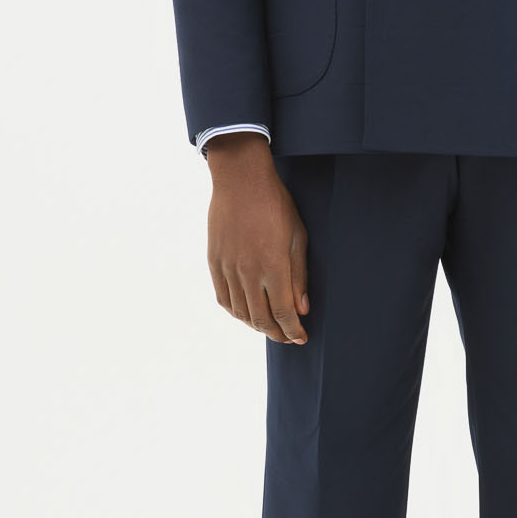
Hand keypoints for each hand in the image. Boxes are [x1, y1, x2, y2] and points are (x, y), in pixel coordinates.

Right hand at [205, 133, 309, 343]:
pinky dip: (236, 312)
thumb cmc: (275, 204)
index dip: (293, 330)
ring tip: (270, 327)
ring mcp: (228, 269)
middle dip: (277, 333)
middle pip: (262, 319)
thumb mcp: (298, 237)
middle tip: (288, 336)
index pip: (284, 313)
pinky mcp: (214, 262)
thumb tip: (302, 308)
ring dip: (257, 325)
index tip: (301, 337)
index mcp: (273, 266)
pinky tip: (246, 313)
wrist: (240, 180)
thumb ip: (299, 276)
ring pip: (241, 312)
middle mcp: (248, 272)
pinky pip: (223, 298)